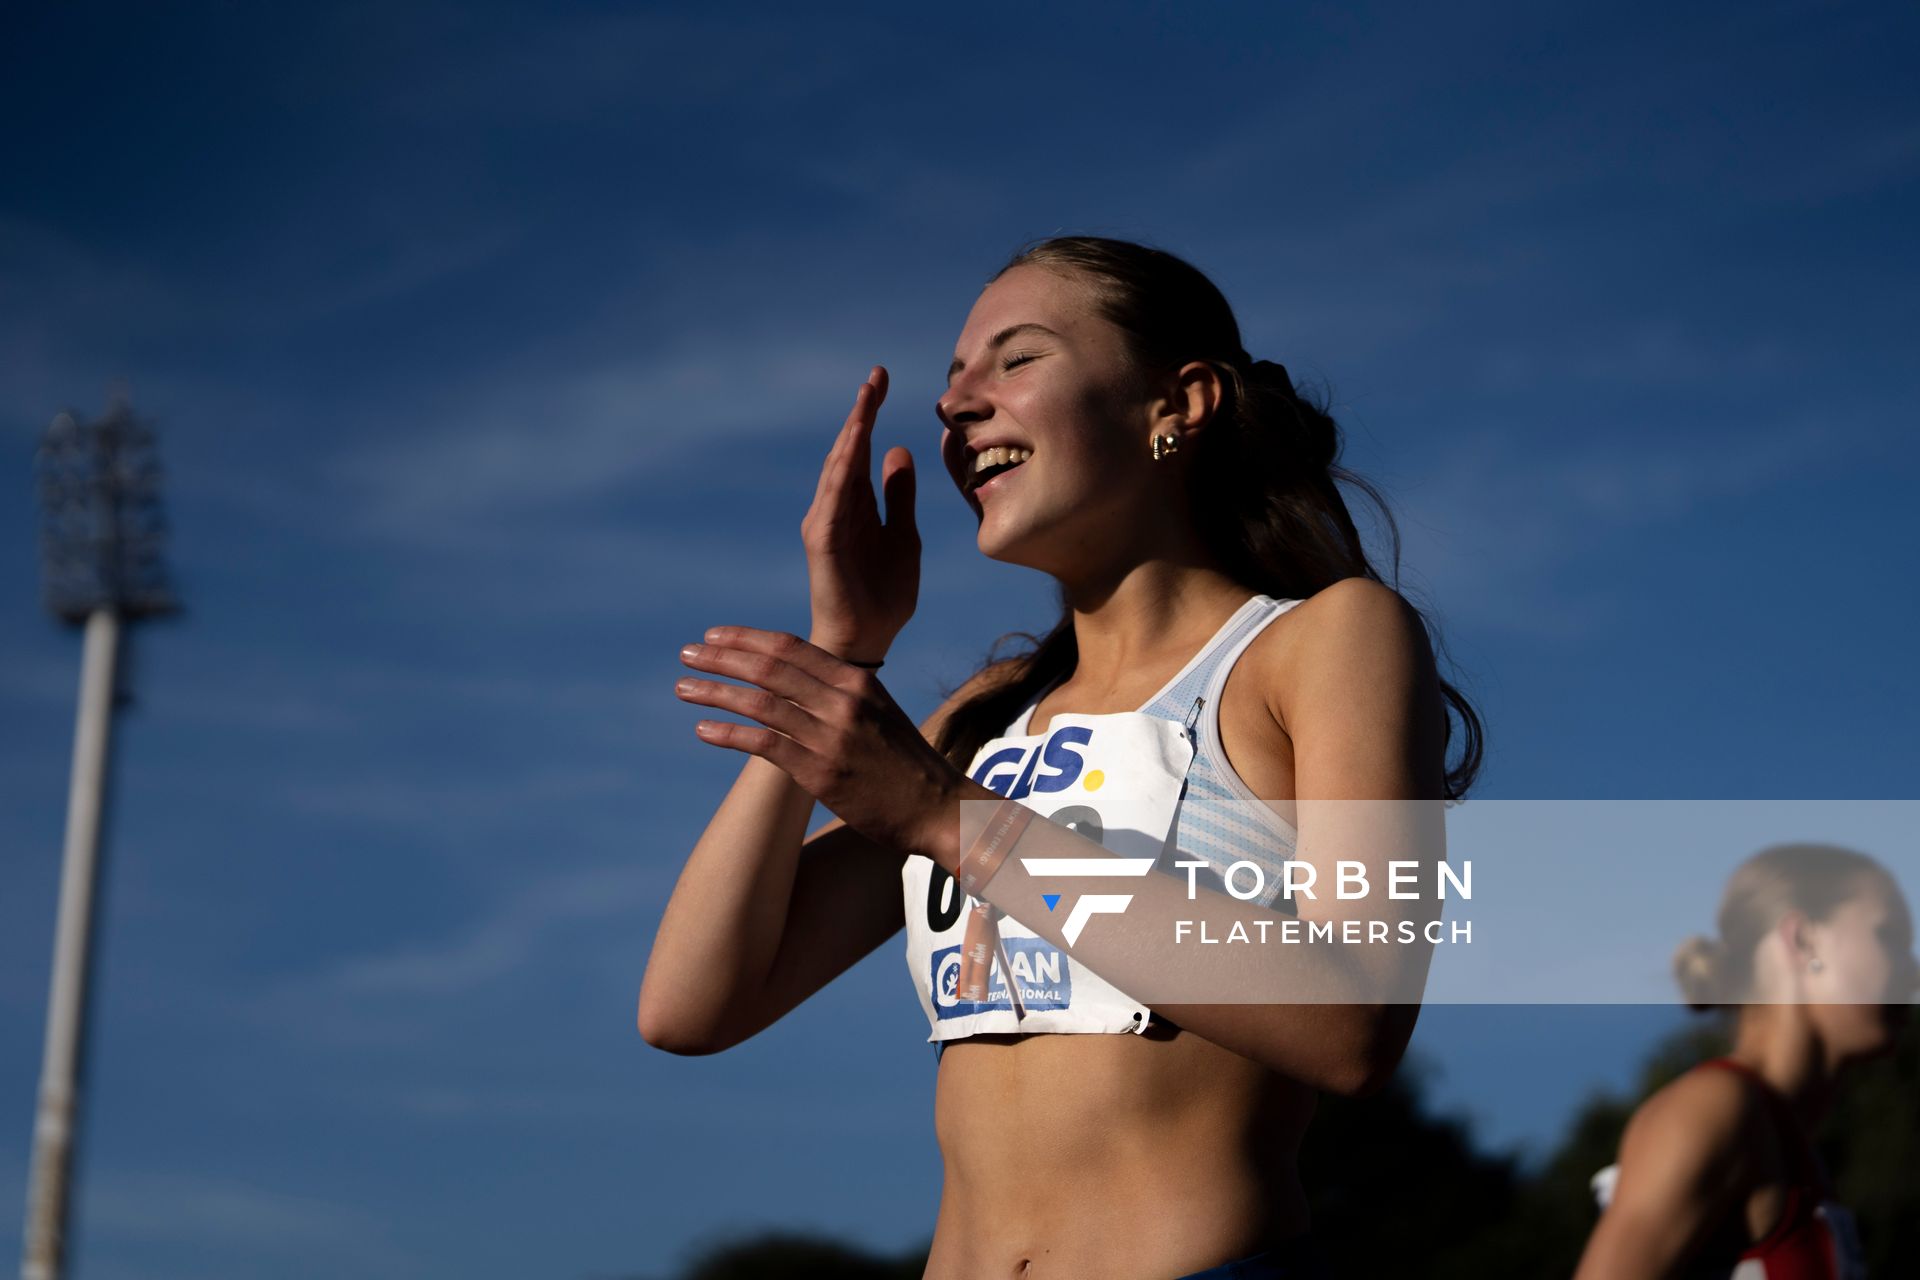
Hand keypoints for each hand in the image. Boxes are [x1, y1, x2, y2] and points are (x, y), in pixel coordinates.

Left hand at [675, 626, 962, 858]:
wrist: (940, 807)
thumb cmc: (908, 765)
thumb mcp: (880, 713)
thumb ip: (843, 696)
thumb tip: (799, 687)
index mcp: (859, 680)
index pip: (791, 646)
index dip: (747, 638)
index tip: (715, 636)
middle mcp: (843, 701)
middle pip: (769, 666)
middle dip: (722, 657)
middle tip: (687, 654)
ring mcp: (831, 736)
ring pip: (760, 703)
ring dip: (715, 692)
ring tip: (683, 689)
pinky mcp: (821, 772)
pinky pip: (764, 746)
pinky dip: (728, 735)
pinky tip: (703, 731)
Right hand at [802, 366, 917, 662]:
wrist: (868, 640)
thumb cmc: (883, 594)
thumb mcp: (905, 536)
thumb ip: (899, 497)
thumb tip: (898, 451)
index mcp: (857, 505)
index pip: (862, 450)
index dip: (870, 414)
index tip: (882, 378)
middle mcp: (836, 508)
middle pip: (847, 451)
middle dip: (862, 413)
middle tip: (876, 376)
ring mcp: (827, 524)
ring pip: (838, 469)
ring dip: (852, 433)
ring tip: (867, 399)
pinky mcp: (824, 544)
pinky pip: (833, 501)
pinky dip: (843, 472)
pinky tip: (856, 445)